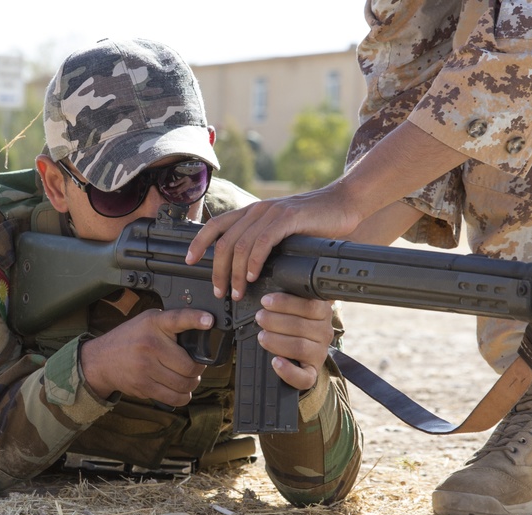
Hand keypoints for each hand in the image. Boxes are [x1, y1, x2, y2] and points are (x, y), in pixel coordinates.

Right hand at [81, 309, 212, 405]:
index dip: (195, 319)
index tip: (209, 321)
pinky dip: (183, 396)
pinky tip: (180, 390)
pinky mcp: (143, 386)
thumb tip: (202, 333)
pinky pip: (174, 398)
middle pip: (189, 365)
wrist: (101, 360)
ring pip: (184, 383)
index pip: (178, 319)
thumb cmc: (131, 339)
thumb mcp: (148, 322)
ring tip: (188, 378)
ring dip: (192, 384)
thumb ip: (171, 325)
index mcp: (154, 324)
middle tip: (195, 366)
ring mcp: (146, 367)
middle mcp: (150, 344)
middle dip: (198, 369)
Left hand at [186, 185, 357, 301]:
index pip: (216, 225)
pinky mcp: (288, 218)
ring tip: (237, 292)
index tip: (188, 261)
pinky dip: (255, 261)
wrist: (343, 203)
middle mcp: (257, 210)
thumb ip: (264, 244)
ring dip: (236, 272)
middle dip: (217, 270)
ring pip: (241, 244)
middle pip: (225, 241)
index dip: (199, 242)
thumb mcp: (282, 232)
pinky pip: (263, 241)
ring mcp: (271, 213)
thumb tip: (247, 270)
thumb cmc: (314, 222)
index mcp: (252, 213)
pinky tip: (253, 276)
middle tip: (219, 292)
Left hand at [254, 293, 334, 390]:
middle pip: (301, 326)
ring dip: (276, 341)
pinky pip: (304, 377)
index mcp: (323, 313)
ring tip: (262, 336)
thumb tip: (269, 295)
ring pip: (299, 347)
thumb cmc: (293, 326)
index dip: (285, 302)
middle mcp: (324, 333)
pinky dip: (288, 371)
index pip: (309, 305)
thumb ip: (288, 301)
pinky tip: (276, 362)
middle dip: (274, 321)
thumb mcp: (295, 309)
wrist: (302, 354)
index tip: (266, 301)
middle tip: (259, 318)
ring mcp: (319, 354)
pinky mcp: (312, 373)